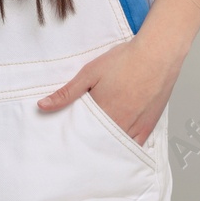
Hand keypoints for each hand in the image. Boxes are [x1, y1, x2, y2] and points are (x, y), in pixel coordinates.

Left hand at [37, 35, 180, 145]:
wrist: (157, 55)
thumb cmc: (125, 60)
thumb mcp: (90, 72)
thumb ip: (67, 92)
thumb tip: (42, 105)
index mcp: (101, 113)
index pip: (80, 132)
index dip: (72, 133)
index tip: (65, 133)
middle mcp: (119, 124)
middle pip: (97, 142)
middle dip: (87, 141)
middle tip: (79, 137)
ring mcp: (135, 128)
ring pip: (115, 145)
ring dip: (105, 144)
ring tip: (96, 139)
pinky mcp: (148, 127)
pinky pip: (134, 145)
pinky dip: (124, 145)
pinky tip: (116, 141)